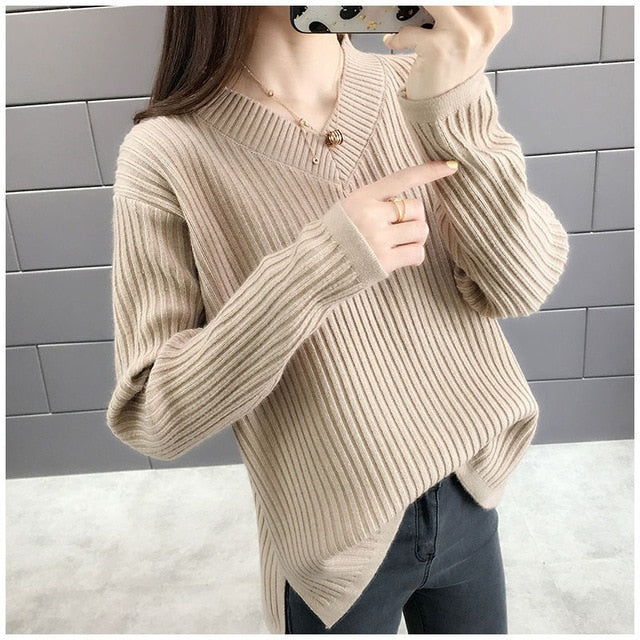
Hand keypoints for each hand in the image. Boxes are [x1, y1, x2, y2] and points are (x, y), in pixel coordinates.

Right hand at [340, 160, 457, 274]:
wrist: (312, 269)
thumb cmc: (331, 240)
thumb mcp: (346, 210)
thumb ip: (373, 204)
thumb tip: (405, 206)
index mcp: (362, 197)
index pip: (401, 179)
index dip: (429, 172)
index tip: (452, 166)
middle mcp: (372, 215)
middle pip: (417, 209)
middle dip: (414, 220)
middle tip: (399, 232)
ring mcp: (378, 239)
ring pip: (420, 231)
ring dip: (415, 239)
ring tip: (397, 245)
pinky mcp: (384, 261)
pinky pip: (417, 253)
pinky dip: (414, 256)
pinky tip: (400, 258)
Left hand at [383, 6, 512, 99]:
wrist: (449, 107)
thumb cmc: (455, 66)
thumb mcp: (473, 33)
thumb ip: (465, 9)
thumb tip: (430, 2)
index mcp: (499, 17)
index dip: (457, 0)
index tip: (440, 7)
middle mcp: (486, 25)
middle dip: (430, 4)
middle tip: (422, 8)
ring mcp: (463, 37)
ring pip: (433, 2)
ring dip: (412, 6)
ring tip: (405, 10)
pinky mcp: (438, 49)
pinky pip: (409, 30)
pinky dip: (397, 36)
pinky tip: (394, 41)